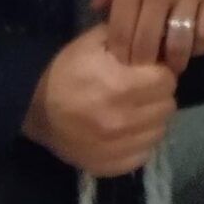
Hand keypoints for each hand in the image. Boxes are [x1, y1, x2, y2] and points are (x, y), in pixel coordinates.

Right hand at [24, 26, 176, 175]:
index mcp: (120, 86)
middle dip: (158, 95)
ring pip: (159, 131)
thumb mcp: (93, 42)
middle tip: (143, 90)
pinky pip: (144, 153)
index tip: (150, 71)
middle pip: (167, 106)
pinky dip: (140, 141)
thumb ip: (129, 38)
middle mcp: (122, 120)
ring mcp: (116, 147)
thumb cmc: (67, 71)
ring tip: (135, 109)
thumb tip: (159, 42)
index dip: (160, 72)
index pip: (167, 80)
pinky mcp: (110, 166)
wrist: (36, 107)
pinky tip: (127, 130)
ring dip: (152, 119)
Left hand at [94, 0, 203, 74]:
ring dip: (172, 62)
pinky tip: (192, 47)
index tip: (121, 63)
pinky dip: (199, 46)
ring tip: (169, 65)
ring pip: (178, 44)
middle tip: (144, 70)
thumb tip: (97, 9)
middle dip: (142, 64)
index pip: (119, 31)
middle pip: (147, 44)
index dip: (119, 54)